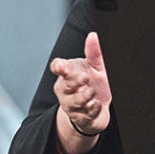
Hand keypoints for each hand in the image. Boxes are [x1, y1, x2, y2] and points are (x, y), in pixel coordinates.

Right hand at [51, 32, 111, 152]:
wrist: (96, 109)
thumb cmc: (93, 82)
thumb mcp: (96, 67)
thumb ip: (94, 53)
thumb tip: (93, 35)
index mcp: (68, 73)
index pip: (58, 68)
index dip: (58, 67)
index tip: (61, 66)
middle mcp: (65, 90)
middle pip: (65, 85)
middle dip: (74, 81)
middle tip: (85, 77)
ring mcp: (71, 105)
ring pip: (74, 102)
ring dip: (85, 96)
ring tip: (92, 92)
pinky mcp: (81, 118)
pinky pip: (86, 114)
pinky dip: (93, 108)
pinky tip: (97, 104)